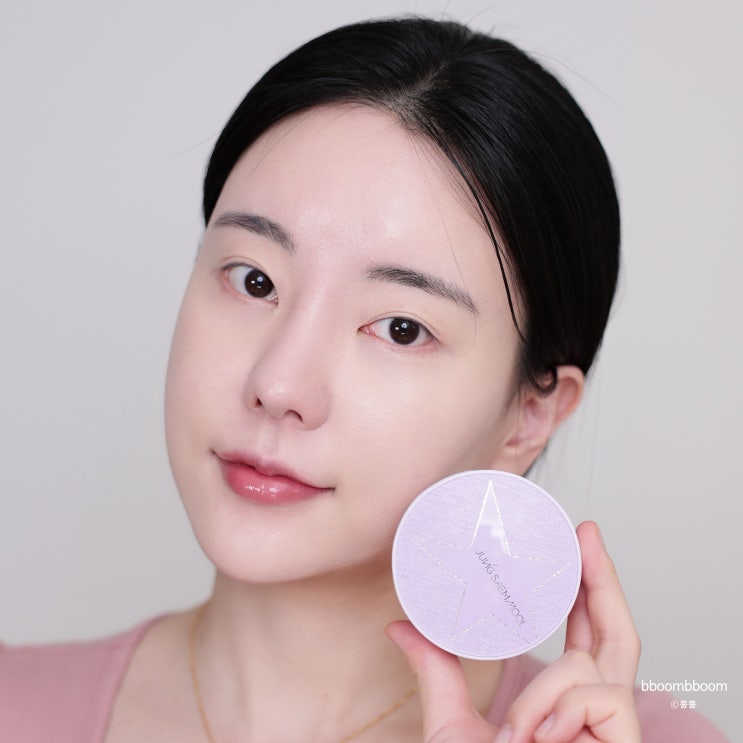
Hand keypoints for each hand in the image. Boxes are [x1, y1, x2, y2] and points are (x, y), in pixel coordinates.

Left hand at [387, 521, 641, 742]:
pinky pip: (600, 697)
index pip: (584, 640)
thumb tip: (402, 627)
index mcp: (558, 710)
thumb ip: (436, 673)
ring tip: (518, 732)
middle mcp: (590, 718)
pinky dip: (561, 706)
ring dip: (551, 687)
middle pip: (617, 637)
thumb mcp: (452, 729)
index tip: (572, 544)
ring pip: (598, 665)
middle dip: (602, 579)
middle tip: (585, 532)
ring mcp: (610, 736)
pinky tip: (535, 737)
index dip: (584, 592)